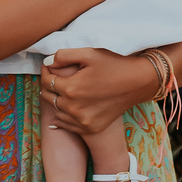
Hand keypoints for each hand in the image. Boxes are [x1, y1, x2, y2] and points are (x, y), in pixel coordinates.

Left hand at [42, 48, 157, 136]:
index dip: (44, 71)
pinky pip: (67, 125)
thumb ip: (64, 56)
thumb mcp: (89, 54)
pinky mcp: (90, 128)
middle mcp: (74, 108)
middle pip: (47, 97)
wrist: (137, 83)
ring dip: (55, 100)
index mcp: (71, 89)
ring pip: (56, 112)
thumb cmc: (113, 65)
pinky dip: (63, 117)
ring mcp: (82, 121)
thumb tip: (47, 63)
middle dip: (47, 85)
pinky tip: (64, 108)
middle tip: (52, 77)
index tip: (48, 66)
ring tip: (61, 90)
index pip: (46, 81)